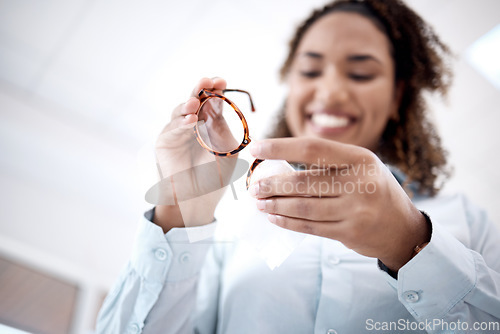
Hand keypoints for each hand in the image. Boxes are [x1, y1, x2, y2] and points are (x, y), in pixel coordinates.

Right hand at [153, 78, 237, 231]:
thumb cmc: (216, 175)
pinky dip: (181, 123)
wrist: (200, 198)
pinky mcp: (165, 141)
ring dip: (188, 104)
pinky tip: (190, 121)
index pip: (213, 101)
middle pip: (196, 100)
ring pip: (181, 111)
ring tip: (196, 102)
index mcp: (211, 122)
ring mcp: (178, 130)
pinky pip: (173, 128)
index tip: (222, 81)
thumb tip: (217, 106)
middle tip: (206, 81)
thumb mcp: (227, 150)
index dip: (216, 89)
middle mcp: (194, 122)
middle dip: (200, 89)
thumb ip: (222, 128)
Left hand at [249, 137, 429, 270]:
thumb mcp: (360, 167)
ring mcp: (356, 210)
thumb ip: (327, 165)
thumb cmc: (373, 190)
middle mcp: (360, 182)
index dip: (280, 147)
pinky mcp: (349, 233)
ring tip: (259, 203)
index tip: (256, 148)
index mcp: (360, 158)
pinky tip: (274, 218)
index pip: (312, 148)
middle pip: (303, 181)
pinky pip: (310, 227)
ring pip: (303, 207)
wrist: (403, 228)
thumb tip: (279, 166)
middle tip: (254, 187)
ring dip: (275, 206)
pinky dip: (287, 222)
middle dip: (272, 184)